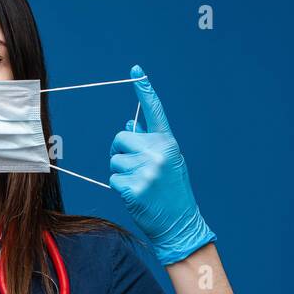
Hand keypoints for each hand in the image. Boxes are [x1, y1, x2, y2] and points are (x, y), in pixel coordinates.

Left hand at [108, 65, 215, 264]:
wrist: (179, 223)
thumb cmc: (171, 191)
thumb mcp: (167, 162)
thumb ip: (149, 143)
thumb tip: (130, 124)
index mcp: (167, 142)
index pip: (155, 111)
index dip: (145, 90)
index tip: (136, 71)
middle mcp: (158, 152)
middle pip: (120, 137)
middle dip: (121, 150)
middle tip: (134, 166)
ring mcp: (146, 169)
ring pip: (114, 160)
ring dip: (121, 172)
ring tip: (140, 184)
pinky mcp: (134, 186)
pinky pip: (113, 178)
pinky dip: (119, 187)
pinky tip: (135, 194)